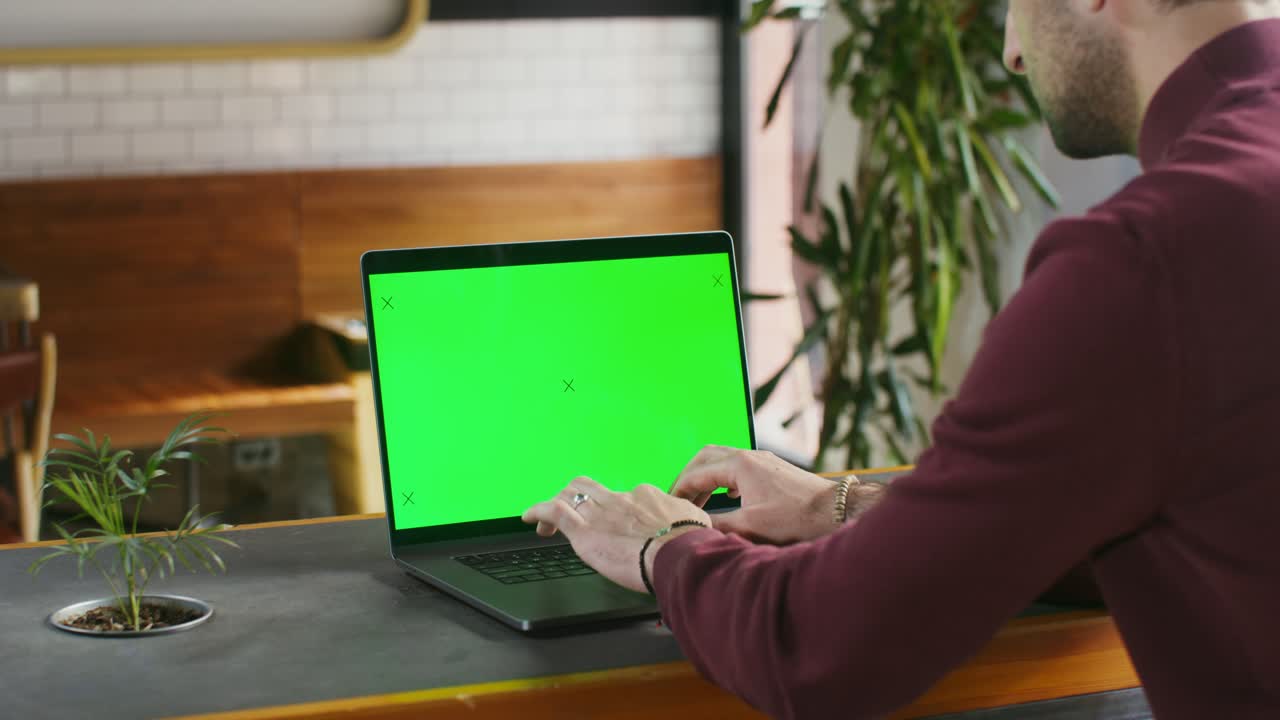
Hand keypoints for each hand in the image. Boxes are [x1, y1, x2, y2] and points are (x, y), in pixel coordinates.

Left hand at [522, 477, 711, 593]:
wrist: (680, 556)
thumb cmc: (691, 546)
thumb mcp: (696, 525)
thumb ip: (687, 522)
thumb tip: (694, 527)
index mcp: (646, 497)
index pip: (624, 496)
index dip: (613, 508)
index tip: (612, 522)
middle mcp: (620, 499)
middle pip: (590, 488)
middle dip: (577, 497)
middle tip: (573, 513)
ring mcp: (600, 513)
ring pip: (570, 494)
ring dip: (555, 505)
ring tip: (546, 522)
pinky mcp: (585, 531)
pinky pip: (553, 511)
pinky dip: (538, 511)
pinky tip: (529, 518)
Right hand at [670, 445, 845, 544]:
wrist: (836, 511)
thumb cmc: (797, 518)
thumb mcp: (751, 526)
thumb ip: (719, 525)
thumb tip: (696, 528)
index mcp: (740, 465)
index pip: (697, 473)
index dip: (679, 490)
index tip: (669, 505)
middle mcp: (750, 457)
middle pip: (706, 457)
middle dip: (689, 477)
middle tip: (678, 498)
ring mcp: (763, 461)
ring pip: (723, 460)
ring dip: (706, 478)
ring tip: (698, 501)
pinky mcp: (774, 470)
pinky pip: (738, 467)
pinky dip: (723, 479)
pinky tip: (727, 497)